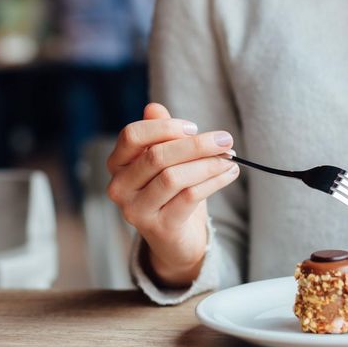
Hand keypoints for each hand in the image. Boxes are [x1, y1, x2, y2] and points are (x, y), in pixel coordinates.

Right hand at [106, 103, 239, 286]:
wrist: (175, 239)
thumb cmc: (171, 191)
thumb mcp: (166, 160)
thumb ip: (160, 134)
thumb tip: (154, 107)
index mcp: (118, 164)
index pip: (132, 135)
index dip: (165, 128)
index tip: (194, 127)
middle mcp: (119, 187)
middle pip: (157, 156)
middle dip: (196, 145)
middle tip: (225, 140)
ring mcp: (136, 210)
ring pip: (174, 177)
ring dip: (208, 164)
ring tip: (230, 159)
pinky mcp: (159, 227)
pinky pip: (189, 197)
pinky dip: (214, 181)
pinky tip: (229, 173)